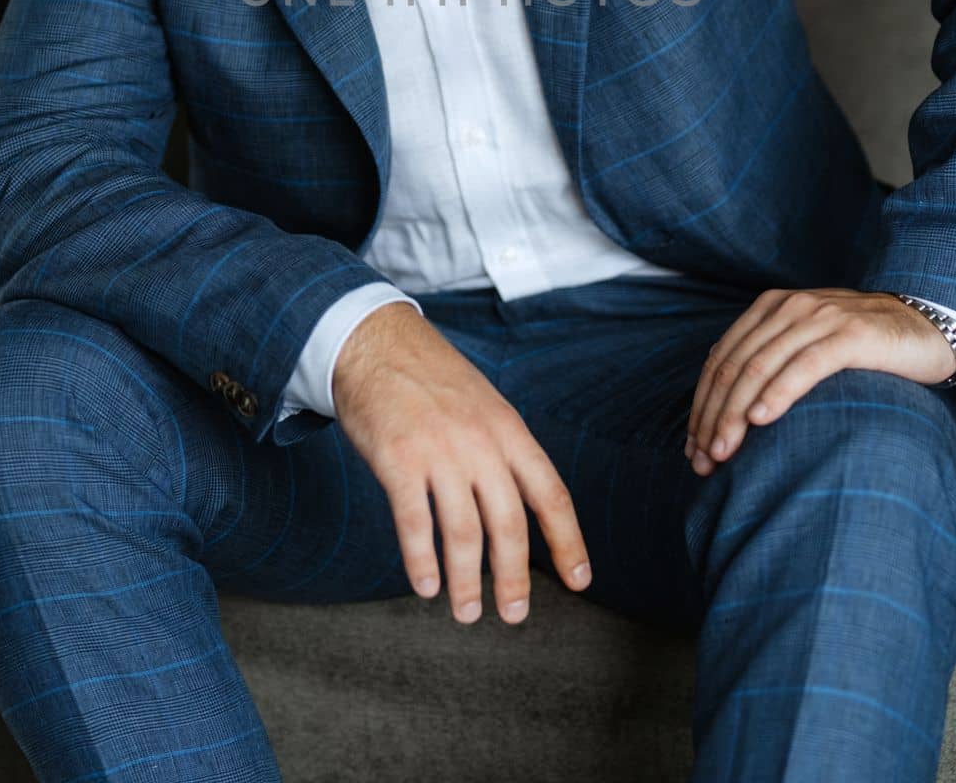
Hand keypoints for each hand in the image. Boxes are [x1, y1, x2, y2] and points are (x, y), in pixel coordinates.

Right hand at [332, 302, 591, 624]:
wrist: (376, 341)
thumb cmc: (430, 379)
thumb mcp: (482, 404)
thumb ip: (501, 450)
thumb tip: (517, 509)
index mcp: (508, 429)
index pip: (550, 493)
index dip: (568, 541)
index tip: (579, 580)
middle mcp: (480, 442)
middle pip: (509, 523)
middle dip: (514, 577)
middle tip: (514, 614)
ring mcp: (439, 450)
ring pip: (464, 532)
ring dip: (466, 582)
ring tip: (465, 611)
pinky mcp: (398, 459)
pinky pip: (415, 523)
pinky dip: (422, 562)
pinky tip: (426, 585)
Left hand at [684, 287, 955, 474]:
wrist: (925, 328)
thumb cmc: (861, 348)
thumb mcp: (806, 346)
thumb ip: (770, 363)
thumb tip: (725, 411)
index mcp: (769, 309)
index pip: (722, 360)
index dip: (702, 406)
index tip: (693, 449)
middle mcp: (788, 307)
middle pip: (735, 366)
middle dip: (713, 417)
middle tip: (703, 460)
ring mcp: (818, 317)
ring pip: (761, 367)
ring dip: (736, 414)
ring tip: (723, 452)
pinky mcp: (849, 334)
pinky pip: (805, 365)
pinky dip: (778, 392)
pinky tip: (761, 419)